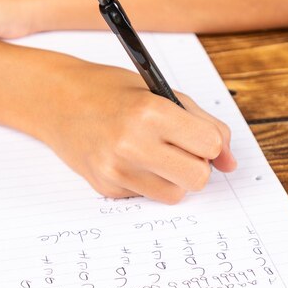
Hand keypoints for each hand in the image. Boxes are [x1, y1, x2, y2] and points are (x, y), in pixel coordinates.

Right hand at [40, 63, 236, 203]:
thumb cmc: (112, 92)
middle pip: (197, 178)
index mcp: (151, 112)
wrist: (57, 101)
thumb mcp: (163, 93)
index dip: (210, 143)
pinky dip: (148, 181)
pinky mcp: (106, 187)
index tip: (198, 136)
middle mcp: (132, 144)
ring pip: (175, 195)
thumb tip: (231, 164)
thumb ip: (204, 125)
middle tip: (180, 149)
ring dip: (174, 178)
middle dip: (197, 166)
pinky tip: (129, 159)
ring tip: (155, 154)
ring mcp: (116, 170)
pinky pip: (148, 195)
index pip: (210, 146)